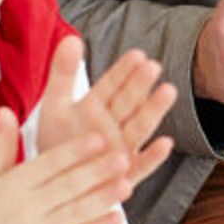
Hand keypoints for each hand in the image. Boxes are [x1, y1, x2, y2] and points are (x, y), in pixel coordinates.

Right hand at [0, 117, 131, 223]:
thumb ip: (1, 145)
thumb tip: (4, 109)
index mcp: (12, 186)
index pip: (48, 164)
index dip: (74, 151)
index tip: (99, 136)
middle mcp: (25, 209)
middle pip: (67, 187)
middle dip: (96, 172)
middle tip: (122, 157)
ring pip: (76, 213)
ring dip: (103, 199)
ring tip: (127, 185)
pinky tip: (118, 217)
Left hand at [33, 37, 176, 189]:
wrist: (56, 186)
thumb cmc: (57, 144)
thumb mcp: (55, 106)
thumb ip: (63, 74)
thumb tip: (70, 37)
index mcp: (96, 106)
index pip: (112, 84)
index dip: (123, 71)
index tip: (136, 54)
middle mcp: (114, 125)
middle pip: (129, 102)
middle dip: (140, 85)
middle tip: (152, 66)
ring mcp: (123, 149)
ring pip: (140, 127)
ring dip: (154, 110)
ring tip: (168, 91)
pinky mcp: (127, 174)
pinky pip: (143, 165)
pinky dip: (154, 156)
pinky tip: (166, 143)